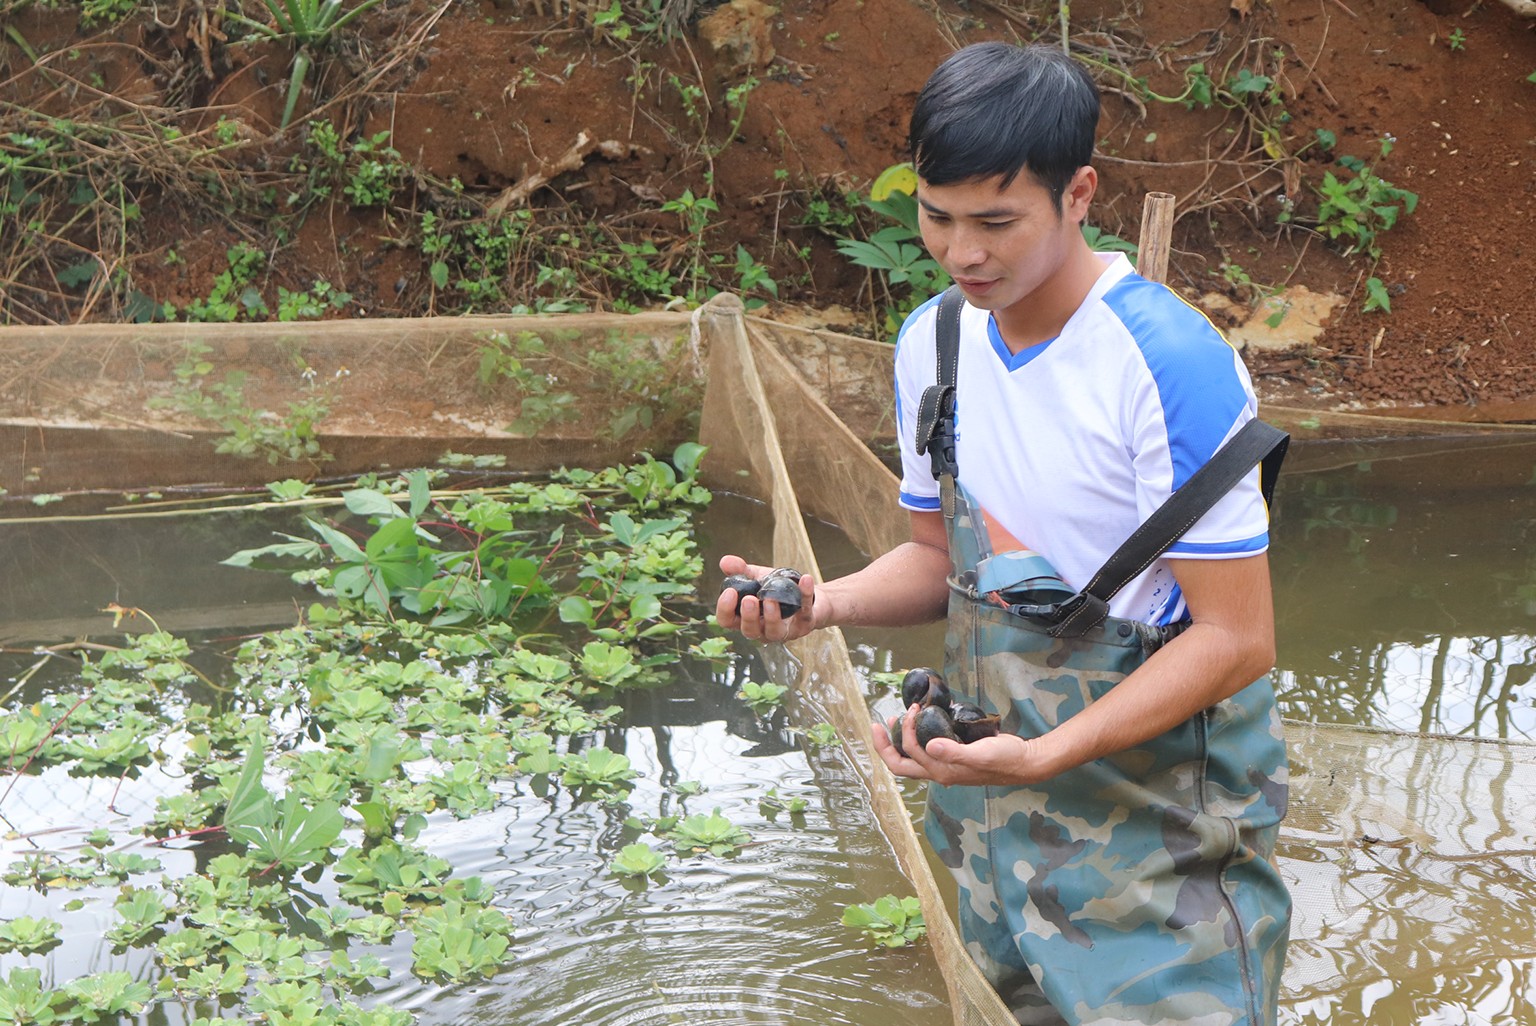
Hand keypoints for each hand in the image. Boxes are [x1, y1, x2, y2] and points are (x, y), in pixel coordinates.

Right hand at [713, 554, 819, 642]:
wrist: (805, 590)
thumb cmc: (775, 588)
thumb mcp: (756, 576)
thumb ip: (740, 570)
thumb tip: (724, 561)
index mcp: (746, 618)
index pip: (728, 621)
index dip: (725, 610)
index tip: (729, 592)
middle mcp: (762, 629)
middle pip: (750, 631)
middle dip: (749, 617)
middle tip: (749, 600)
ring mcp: (784, 630)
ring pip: (775, 632)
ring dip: (772, 617)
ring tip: (771, 599)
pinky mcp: (805, 624)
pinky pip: (805, 613)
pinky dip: (805, 595)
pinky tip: (805, 579)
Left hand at [872, 705, 1044, 785]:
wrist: (1025, 762)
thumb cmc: (1004, 759)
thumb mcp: (980, 755)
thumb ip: (954, 752)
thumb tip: (929, 745)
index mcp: (942, 773)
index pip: (910, 754)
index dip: (905, 732)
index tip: (913, 709)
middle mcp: (940, 772)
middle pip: (901, 764)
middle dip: (884, 745)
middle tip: (876, 724)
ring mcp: (946, 765)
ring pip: (912, 758)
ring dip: (898, 741)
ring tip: (893, 719)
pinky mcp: (955, 756)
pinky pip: (927, 750)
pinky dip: (917, 737)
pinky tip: (921, 722)